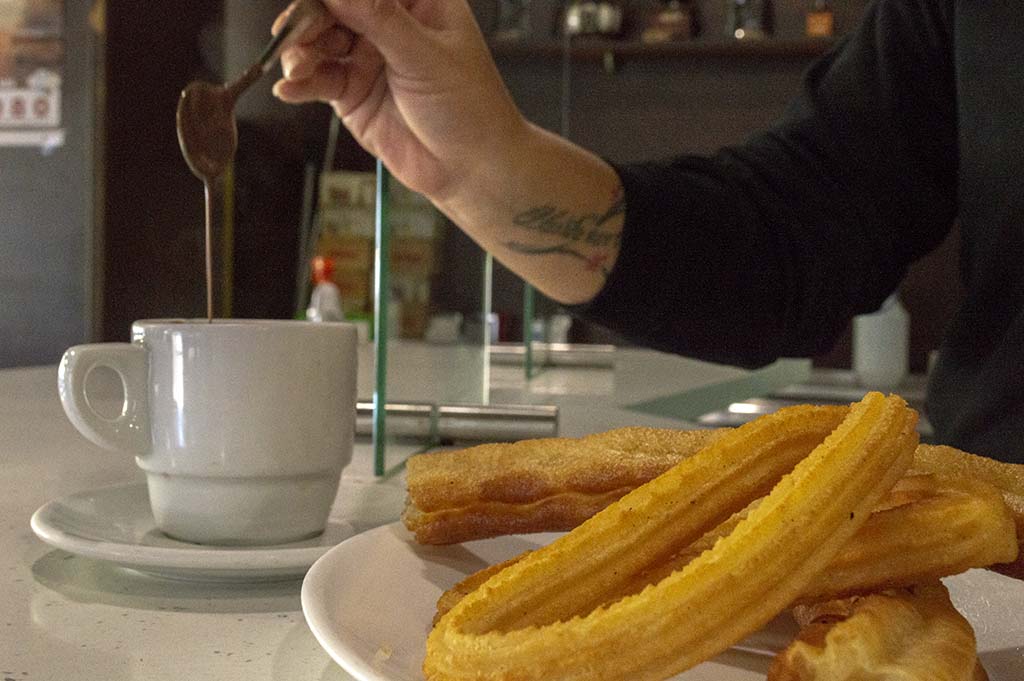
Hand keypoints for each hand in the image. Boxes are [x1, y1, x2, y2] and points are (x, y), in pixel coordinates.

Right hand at [272, 0, 526, 202]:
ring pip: (320, 41)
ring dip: (300, 52)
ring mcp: (368, 57)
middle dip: (308, 18)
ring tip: (295, 68)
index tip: (314, 2)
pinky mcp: (353, 93)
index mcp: (418, 1)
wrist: (471, 168)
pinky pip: (318, 79)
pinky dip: (300, 83)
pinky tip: (289, 89)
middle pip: (334, 7)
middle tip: (292, 34)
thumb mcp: (425, 56)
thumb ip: (378, 18)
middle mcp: (389, 24)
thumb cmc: (469, 107)